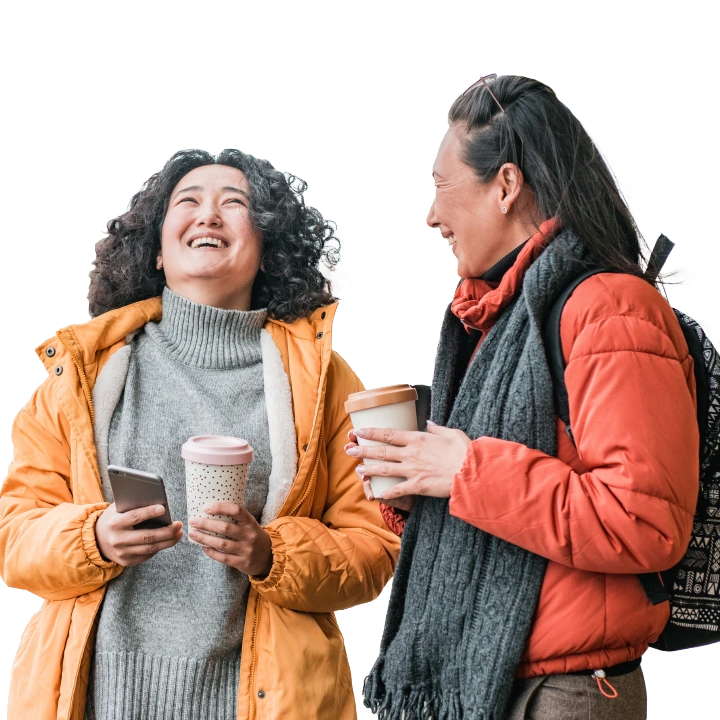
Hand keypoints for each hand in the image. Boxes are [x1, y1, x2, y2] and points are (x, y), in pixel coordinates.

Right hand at [95, 502, 183, 567]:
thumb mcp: (118, 508)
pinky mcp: (127, 561)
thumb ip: (133, 503)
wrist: (97, 540)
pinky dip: (160, 547)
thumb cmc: (114, 519)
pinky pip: (148, 555)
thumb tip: (154, 496)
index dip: (149, 512)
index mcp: (115, 523)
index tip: (163, 508)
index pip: (134, 517)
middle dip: (167, 531)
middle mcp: (118, 539)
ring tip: (179, 533)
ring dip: (168, 541)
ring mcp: (122, 553)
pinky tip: (169, 540)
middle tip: (179, 524)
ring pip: (151, 548)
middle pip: (147, 537)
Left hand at [188, 502, 273, 577]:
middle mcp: (249, 535)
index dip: (220, 507)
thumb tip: (210, 511)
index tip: (205, 508)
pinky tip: (204, 547)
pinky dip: (211, 552)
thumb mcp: (250, 524)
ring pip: (221, 544)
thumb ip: (235, 519)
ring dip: (204, 538)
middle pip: (225, 528)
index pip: (236, 510)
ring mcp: (246, 549)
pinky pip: (223, 558)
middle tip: (193, 521)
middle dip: (206, 524)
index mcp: (251, 522)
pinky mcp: (242, 562)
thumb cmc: (253, 536)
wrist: (269, 556)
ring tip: (193, 534)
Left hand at [345, 422, 471, 500]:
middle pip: (381, 451)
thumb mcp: (452, 433)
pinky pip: (398, 489)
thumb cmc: (464, 452)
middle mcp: (411, 453)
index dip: (372, 432)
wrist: (472, 472)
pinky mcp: (418, 485)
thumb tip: (429, 423)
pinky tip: (378, 494)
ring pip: (385, 469)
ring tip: (357, 470)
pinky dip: (387, 492)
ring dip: (369, 469)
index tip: (359, 431)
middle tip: (349, 449)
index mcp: (418, 439)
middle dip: (363, 450)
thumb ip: (437, 428)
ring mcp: (412, 470)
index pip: (389, 434)